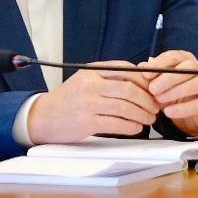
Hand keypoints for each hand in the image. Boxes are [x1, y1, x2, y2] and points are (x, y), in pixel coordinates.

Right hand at [26, 61, 159, 143]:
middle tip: (156, 107)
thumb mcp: (87, 79)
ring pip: (125, 107)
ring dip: (142, 114)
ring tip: (150, 119)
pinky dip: (130, 126)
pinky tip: (136, 127)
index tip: (155, 89)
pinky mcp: (86, 122)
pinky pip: (116, 124)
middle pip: (130, 89)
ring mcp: (88, 103)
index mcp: (93, 70)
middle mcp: (91, 84)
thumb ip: (110, 77)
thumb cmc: (69, 98)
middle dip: (148, 100)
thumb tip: (143, 80)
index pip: (127, 70)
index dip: (146, 81)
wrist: (41, 117)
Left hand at [140, 50, 197, 136]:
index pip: (174, 56)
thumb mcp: (157, 81)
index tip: (146, 74)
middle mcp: (197, 69)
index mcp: (183, 60)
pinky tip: (169, 112)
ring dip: (177, 91)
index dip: (159, 64)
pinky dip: (183, 109)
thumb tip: (140, 68)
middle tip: (153, 89)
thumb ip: (149, 75)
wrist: (186, 111)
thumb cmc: (169, 91)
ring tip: (159, 100)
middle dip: (169, 78)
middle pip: (188, 67)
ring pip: (197, 83)